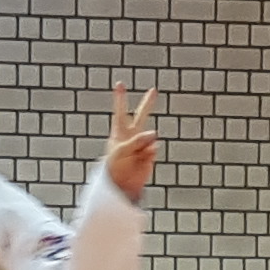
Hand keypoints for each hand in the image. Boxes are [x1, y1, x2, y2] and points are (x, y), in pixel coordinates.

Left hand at [103, 79, 160, 200]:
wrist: (120, 186)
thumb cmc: (114, 168)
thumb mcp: (122, 151)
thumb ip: (137, 140)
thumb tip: (155, 134)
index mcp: (119, 133)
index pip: (120, 112)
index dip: (120, 98)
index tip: (119, 84)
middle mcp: (132, 136)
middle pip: (141, 115)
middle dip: (147, 103)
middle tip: (154, 90)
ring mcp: (142, 145)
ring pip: (150, 136)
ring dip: (144, 143)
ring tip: (134, 156)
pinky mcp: (149, 155)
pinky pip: (153, 149)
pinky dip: (148, 154)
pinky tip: (143, 160)